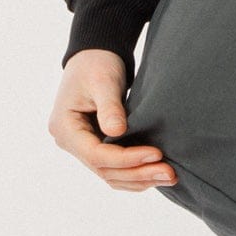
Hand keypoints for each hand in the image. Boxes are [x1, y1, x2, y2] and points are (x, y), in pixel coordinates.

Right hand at [48, 49, 176, 191]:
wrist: (95, 56)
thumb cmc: (97, 64)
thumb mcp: (103, 82)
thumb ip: (109, 107)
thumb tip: (116, 132)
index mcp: (65, 128)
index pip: (96, 155)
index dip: (127, 158)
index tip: (156, 153)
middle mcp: (70, 142)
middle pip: (104, 169)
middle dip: (138, 173)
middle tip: (170, 173)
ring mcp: (82, 147)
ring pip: (110, 175)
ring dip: (140, 179)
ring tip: (170, 177)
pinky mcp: (96, 147)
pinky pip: (114, 169)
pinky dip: (135, 174)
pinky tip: (157, 173)